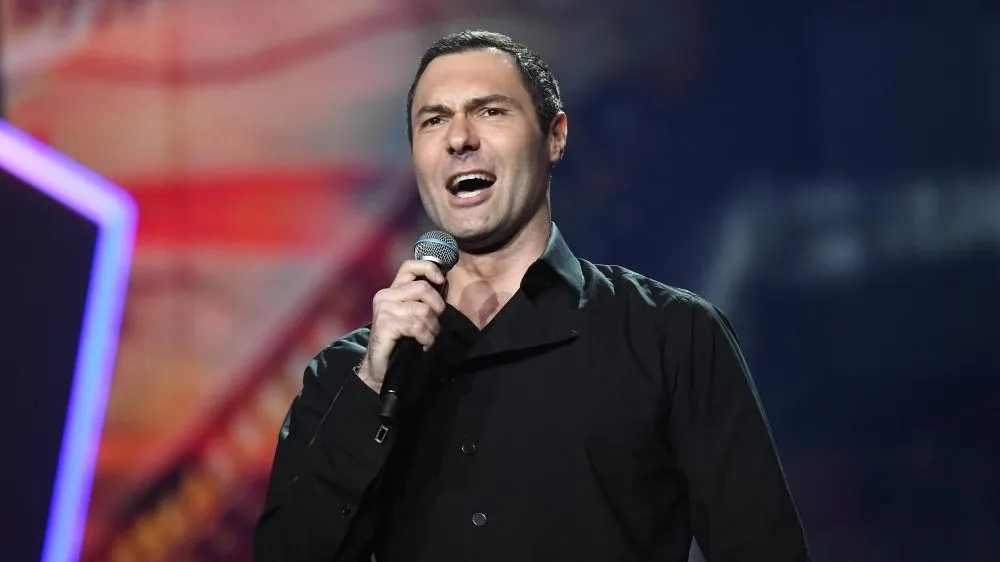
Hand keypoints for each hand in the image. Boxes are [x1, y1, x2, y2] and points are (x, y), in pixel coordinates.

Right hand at [357, 260, 446, 391]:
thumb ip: (422, 300)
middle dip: (437, 308)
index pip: (410, 266)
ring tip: (428, 338)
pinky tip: (424, 345)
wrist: (381, 369)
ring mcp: (384, 309)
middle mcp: (386, 295)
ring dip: (433, 328)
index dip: (429, 268)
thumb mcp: (412, 316)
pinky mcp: (385, 324)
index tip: (441, 280)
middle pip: (423, 288)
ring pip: (424, 310)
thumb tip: (443, 284)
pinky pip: (418, 326)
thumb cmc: (401, 342)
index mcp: (393, 290)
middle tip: (435, 324)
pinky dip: (427, 338)